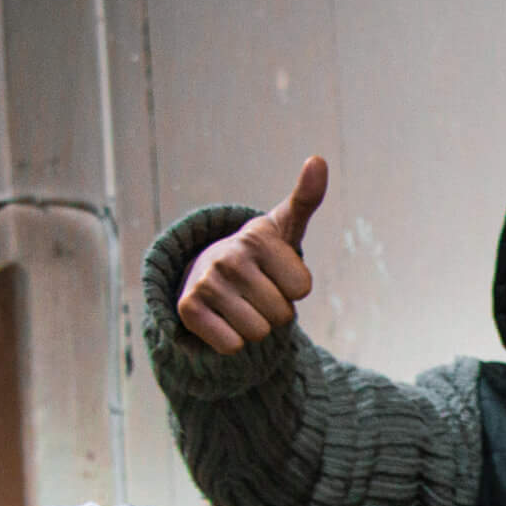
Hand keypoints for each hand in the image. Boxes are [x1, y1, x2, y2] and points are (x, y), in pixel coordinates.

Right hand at [176, 156, 326, 352]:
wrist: (208, 271)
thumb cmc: (259, 253)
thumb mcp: (285, 226)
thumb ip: (306, 198)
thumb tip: (317, 160)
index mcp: (257, 237)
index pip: (302, 289)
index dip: (295, 287)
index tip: (277, 271)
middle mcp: (228, 257)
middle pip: (282, 315)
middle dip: (276, 309)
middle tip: (258, 290)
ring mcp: (206, 283)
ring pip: (259, 333)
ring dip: (255, 326)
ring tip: (242, 302)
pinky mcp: (188, 310)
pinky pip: (233, 346)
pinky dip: (233, 341)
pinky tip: (223, 318)